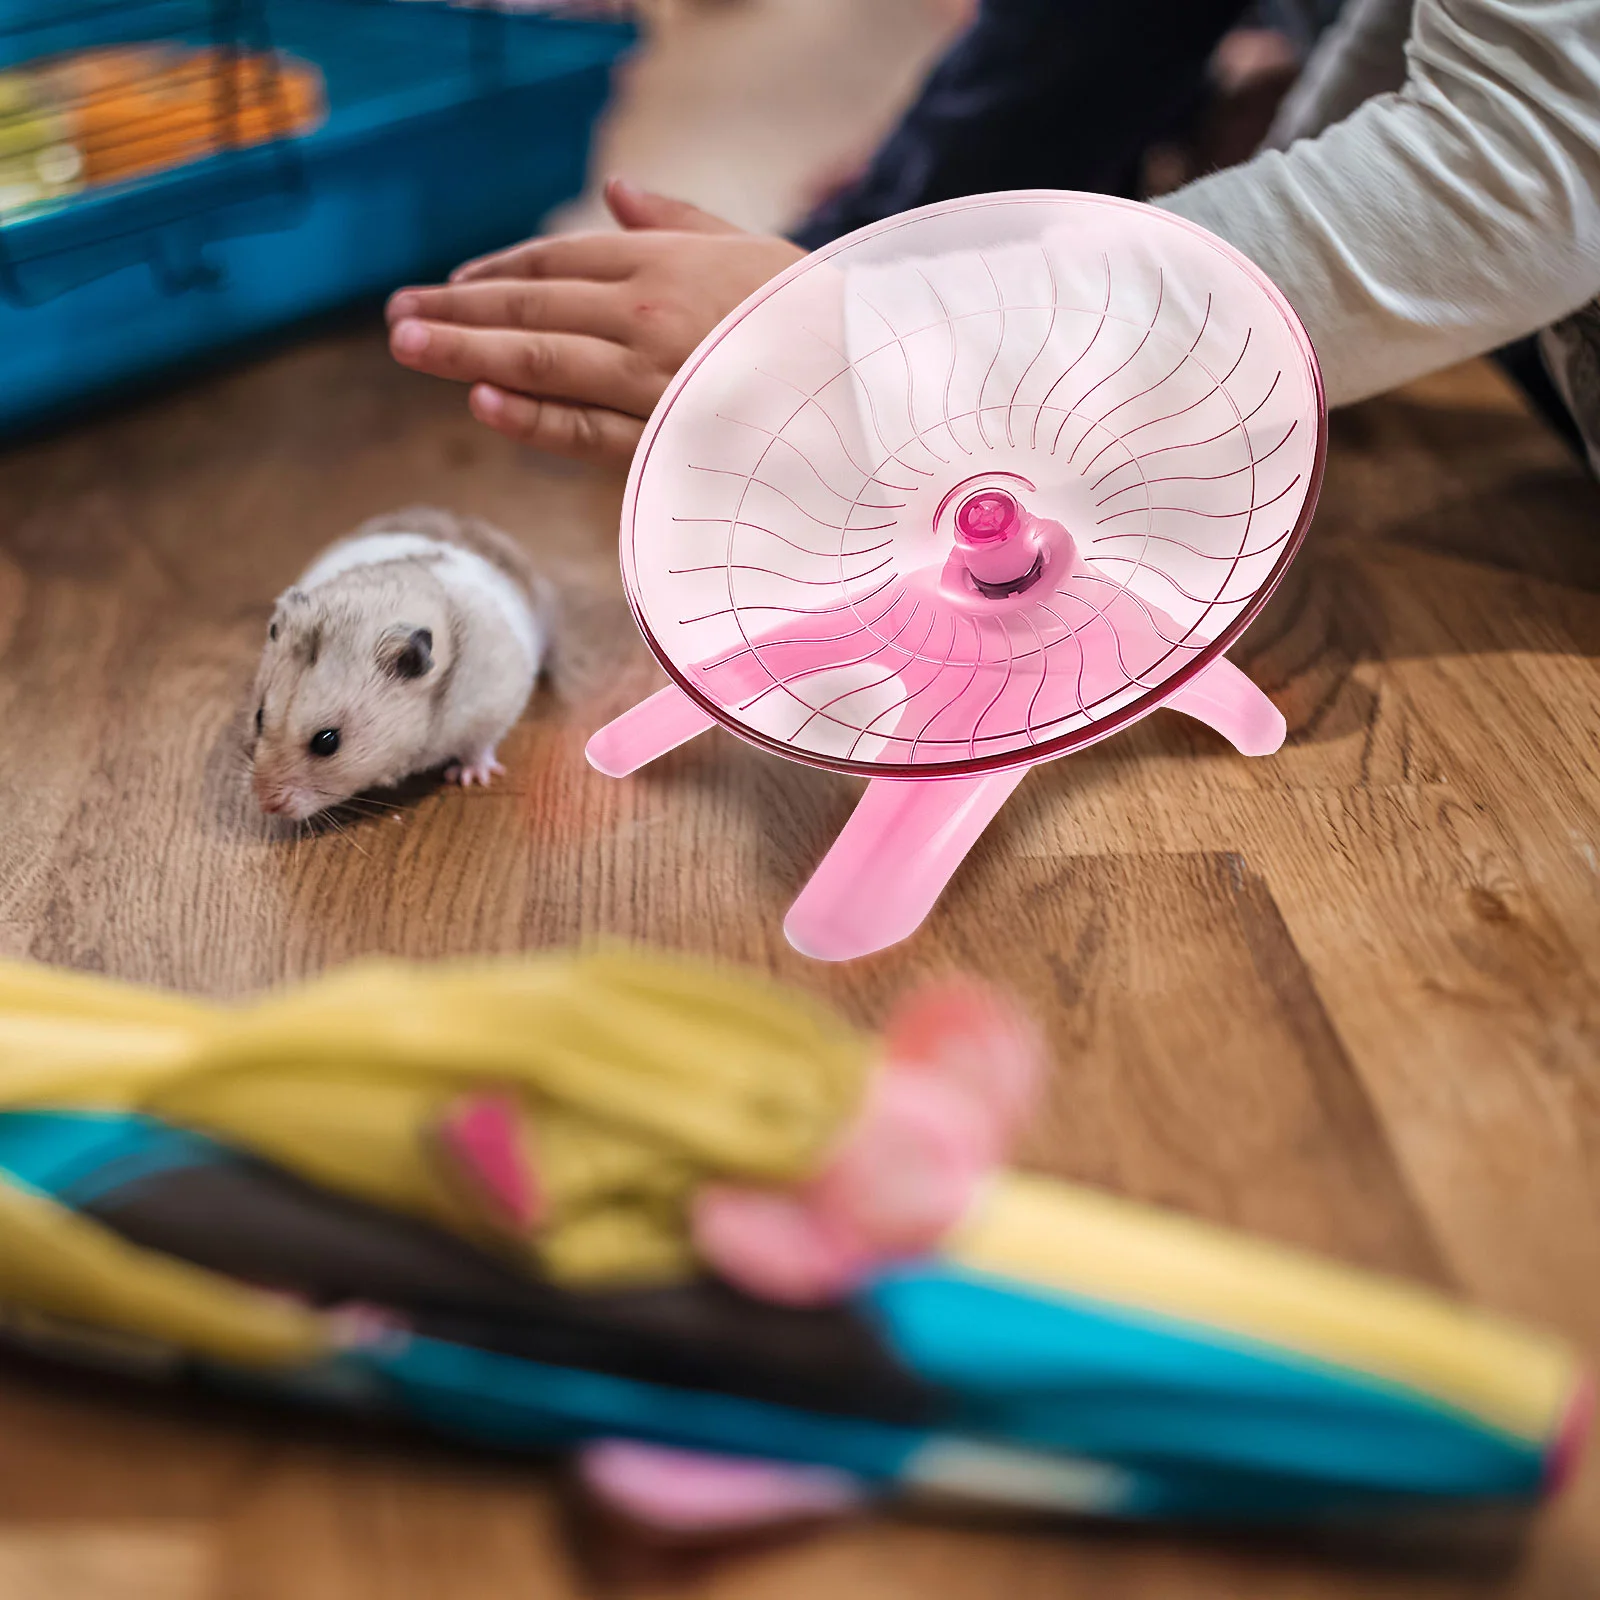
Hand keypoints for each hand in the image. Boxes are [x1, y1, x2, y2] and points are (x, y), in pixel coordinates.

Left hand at [386, 179, 806, 467]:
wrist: (874, 390)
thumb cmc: (818, 321)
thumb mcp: (750, 250)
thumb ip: (677, 221)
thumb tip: (617, 190)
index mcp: (665, 264)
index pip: (559, 260)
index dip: (499, 269)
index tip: (455, 285)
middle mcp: (646, 313)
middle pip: (531, 303)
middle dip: (457, 308)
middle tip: (398, 315)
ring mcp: (650, 378)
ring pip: (538, 359)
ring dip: (463, 350)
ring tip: (408, 345)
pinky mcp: (663, 440)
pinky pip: (583, 427)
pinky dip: (529, 415)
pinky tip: (479, 400)